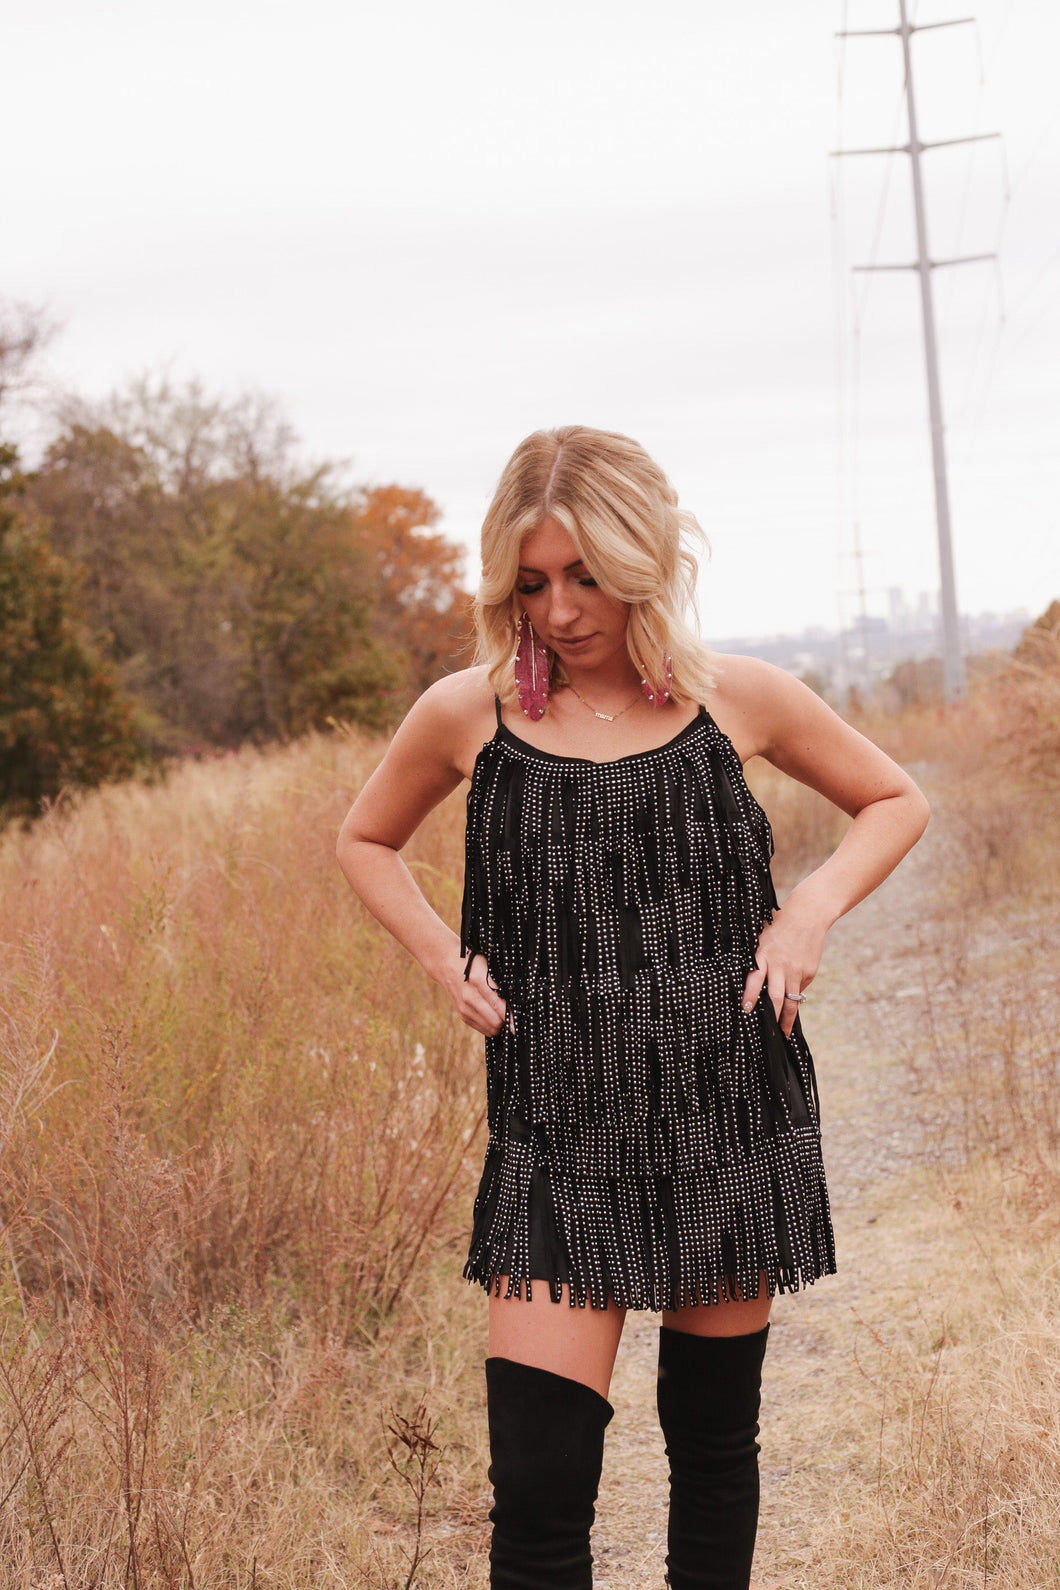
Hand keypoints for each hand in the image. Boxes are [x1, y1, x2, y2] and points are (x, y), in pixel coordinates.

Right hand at [440, 950, 508, 1035]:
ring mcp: (464, 1008)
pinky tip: (493, 1016)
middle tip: (513, 1015)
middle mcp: (469, 997)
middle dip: (507, 1021)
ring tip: (503, 1015)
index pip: (499, 1005)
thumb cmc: (473, 962)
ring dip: (499, 1025)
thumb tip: (516, 1001)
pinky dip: (490, 1025)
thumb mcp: (488, 966)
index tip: (520, 1022)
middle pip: (496, 1022)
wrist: (447, 964)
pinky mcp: (462, 1014)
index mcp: (478, 981)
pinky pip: (482, 1029)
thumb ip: (501, 982)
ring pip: (490, 1028)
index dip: (512, 1016)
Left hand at [740, 897, 826, 1037]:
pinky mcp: (809, 972)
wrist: (808, 916)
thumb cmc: (778, 927)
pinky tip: (791, 1002)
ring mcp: (796, 971)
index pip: (755, 979)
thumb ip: (756, 959)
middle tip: (767, 1034)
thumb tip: (751, 983)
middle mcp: (780, 965)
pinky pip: (799, 989)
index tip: (745, 1010)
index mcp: (764, 955)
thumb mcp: (760, 939)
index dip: (750, 996)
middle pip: (776, 997)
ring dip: (787, 1019)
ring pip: (791, 1000)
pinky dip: (794, 996)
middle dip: (772, 1017)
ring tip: (783, 1033)